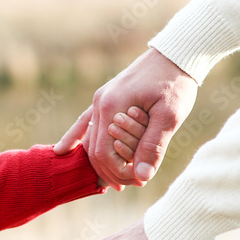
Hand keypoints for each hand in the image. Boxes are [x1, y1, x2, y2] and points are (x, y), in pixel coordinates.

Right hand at [54, 49, 197, 189]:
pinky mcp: (106, 97)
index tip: (138, 182)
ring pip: (89, 138)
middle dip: (110, 171)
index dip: (118, 173)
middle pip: (93, 149)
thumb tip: (141, 177)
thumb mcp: (170, 115)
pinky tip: (64, 151)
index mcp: (112, 107)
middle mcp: (100, 103)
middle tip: (131, 185)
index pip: (103, 153)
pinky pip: (85, 122)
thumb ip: (153, 146)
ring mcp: (100, 99)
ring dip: (100, 160)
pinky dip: (76, 138)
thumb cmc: (175, 83)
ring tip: (116, 179)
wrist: (175, 54)